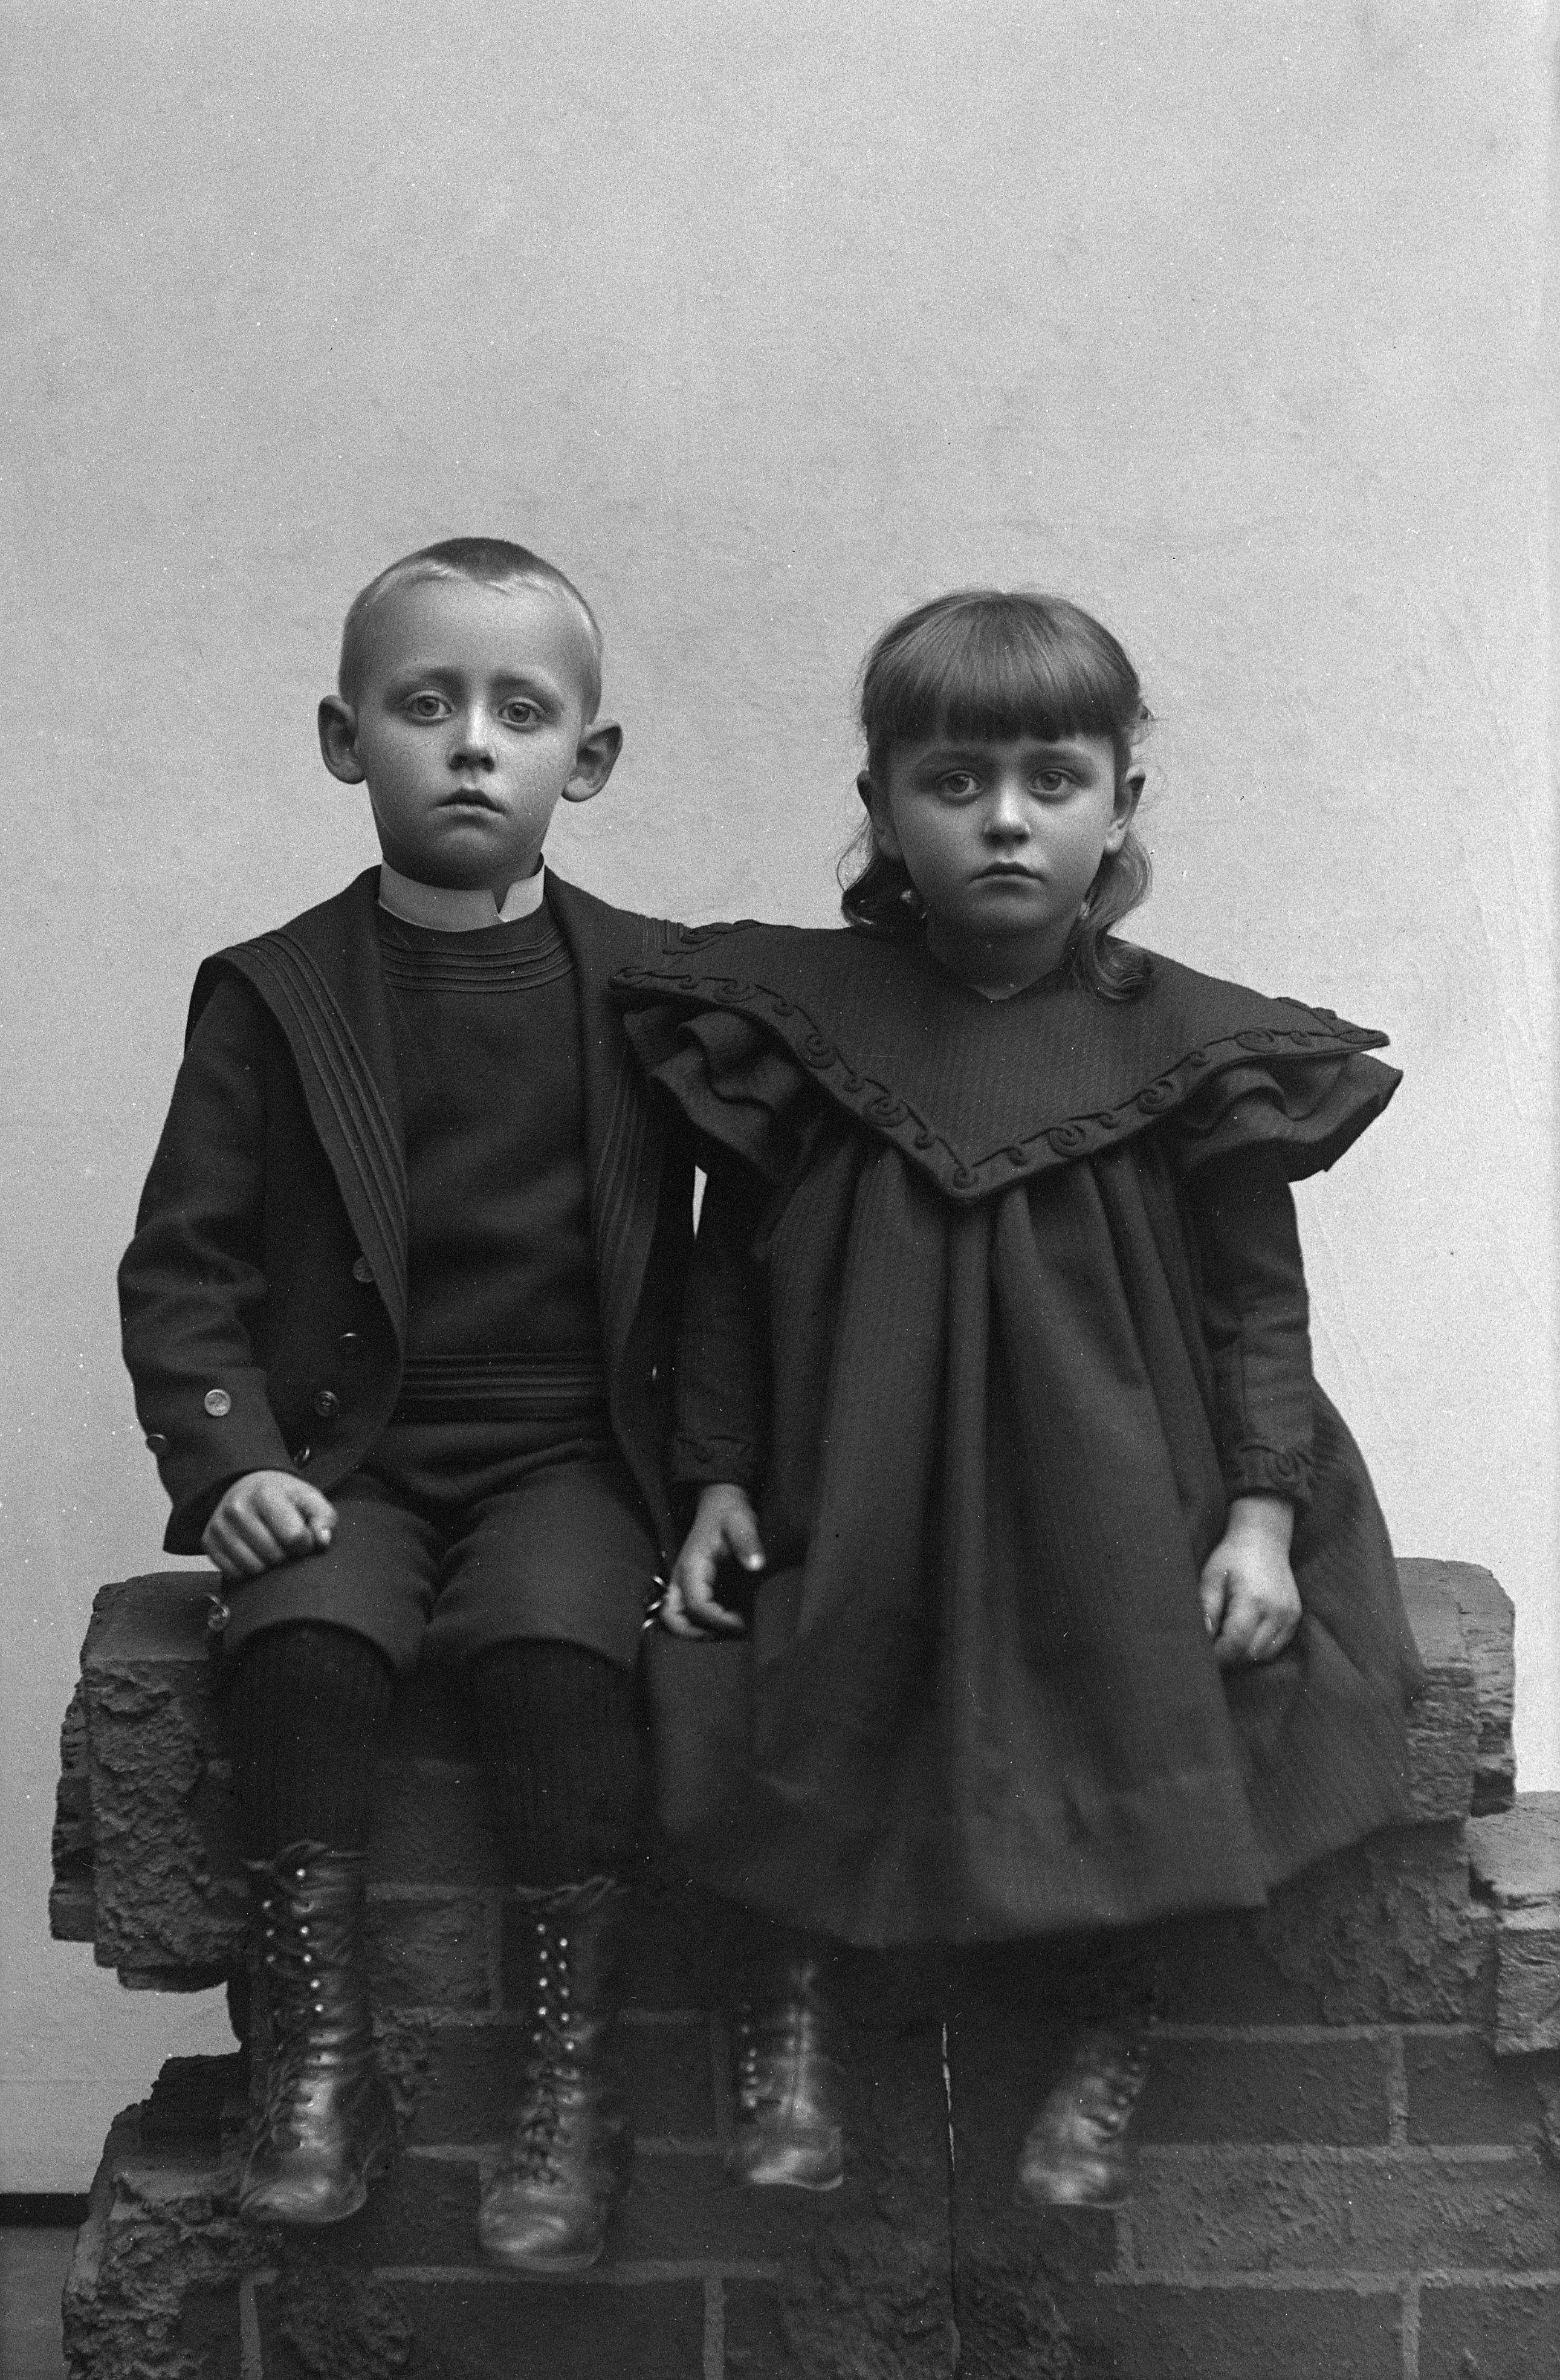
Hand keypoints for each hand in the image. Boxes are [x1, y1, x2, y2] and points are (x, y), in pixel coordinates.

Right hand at [202, 1470, 337, 1578]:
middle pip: (274, 1556)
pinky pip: (235, 1573)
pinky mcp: (208, 1542)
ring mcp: (220, 1526)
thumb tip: (322, 1540)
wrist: (247, 1488)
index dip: (306, 1543)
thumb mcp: (309, 1498)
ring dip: (268, 1564)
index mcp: (265, 1493)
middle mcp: (237, 1508)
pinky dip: (249, 1569)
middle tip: (285, 1541)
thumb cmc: (282, 1497)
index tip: (304, 1536)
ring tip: (271, 1545)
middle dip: (287, 1554)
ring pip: (254, 1568)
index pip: (294, 1536)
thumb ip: (324, 1517)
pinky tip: (254, 1552)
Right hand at [663, 1483, 764, 1637]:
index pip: (697, 1605)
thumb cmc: (730, 1513)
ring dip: (696, 1631)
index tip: (742, 1623)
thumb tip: (757, 1565)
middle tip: (728, 1633)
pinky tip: (725, 1620)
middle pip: (673, 1619)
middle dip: (699, 1633)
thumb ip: (747, 1542)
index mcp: (692, 1566)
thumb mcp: (742, 1522)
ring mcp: (681, 1583)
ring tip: (725, 1630)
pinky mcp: (687, 1585)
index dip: (719, 1620)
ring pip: (674, 1619)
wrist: (719, 1503)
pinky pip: (683, 1613)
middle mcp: (680, 1577)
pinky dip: (698, 1624)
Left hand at [1199, 1494, 1301, 1668]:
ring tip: (1228, 1641)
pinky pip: (1277, 1647)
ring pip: (1265, 1655)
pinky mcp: (1295, 1617)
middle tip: (1213, 1647)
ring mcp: (1289, 1615)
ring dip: (1244, 1655)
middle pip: (1251, 1654)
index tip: (1204, 1653)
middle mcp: (1276, 1611)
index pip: (1236, 1643)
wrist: (1264, 1539)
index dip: (1219, 1655)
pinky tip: (1246, 1636)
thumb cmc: (1232, 1556)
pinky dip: (1260, 1649)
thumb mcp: (1211, 1577)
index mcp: (1253, 1600)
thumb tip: (1204, 1638)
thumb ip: (1207, 1608)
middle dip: (1229, 1657)